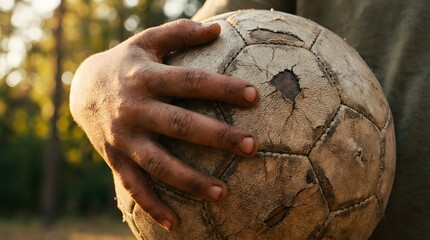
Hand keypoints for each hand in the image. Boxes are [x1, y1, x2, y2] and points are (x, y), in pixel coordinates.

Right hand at [69, 19, 258, 230]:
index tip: (254, 96)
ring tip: (224, 194)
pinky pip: (133, 186)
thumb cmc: (124, 63)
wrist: (80, 88)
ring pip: (159, 163)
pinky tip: (176, 224)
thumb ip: (180, 32)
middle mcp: (135, 109)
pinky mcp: (114, 158)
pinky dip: (152, 206)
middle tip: (252, 147)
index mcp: (146, 77)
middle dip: (217, 137)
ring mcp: (124, 138)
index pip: (191, 82)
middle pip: (180, 125)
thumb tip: (217, 28)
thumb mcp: (147, 41)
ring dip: (190, 180)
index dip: (222, 88)